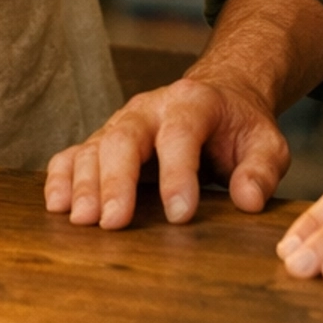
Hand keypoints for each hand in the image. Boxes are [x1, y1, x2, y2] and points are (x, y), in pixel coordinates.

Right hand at [45, 75, 289, 228]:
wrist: (219, 99)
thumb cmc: (240, 128)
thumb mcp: (266, 144)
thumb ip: (261, 170)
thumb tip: (248, 200)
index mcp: (193, 103)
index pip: (181, 133)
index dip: (178, 173)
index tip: (180, 214)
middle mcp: (150, 108)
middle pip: (125, 137)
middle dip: (116, 180)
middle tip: (112, 222)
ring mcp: (122, 123)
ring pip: (95, 146)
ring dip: (84, 183)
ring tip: (80, 220)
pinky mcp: (104, 141)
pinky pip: (74, 153)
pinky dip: (62, 177)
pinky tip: (57, 205)